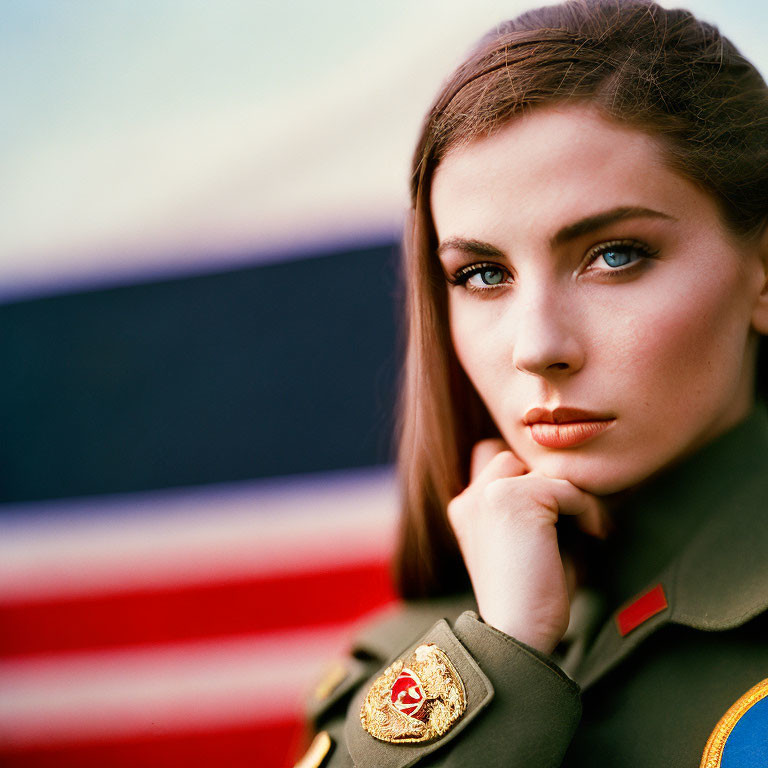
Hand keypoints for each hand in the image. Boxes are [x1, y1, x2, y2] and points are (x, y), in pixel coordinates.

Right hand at [447, 439, 606, 654]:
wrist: (517, 635)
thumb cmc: (531, 598)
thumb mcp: (523, 544)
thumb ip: (532, 507)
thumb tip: (572, 477)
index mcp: (465, 509)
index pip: (493, 459)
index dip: (526, 477)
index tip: (558, 512)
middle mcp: (471, 497)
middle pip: (515, 456)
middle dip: (546, 481)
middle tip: (575, 515)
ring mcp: (488, 494)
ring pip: (542, 468)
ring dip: (569, 493)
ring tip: (587, 527)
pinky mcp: (512, 497)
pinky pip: (566, 487)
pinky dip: (587, 509)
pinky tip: (594, 535)